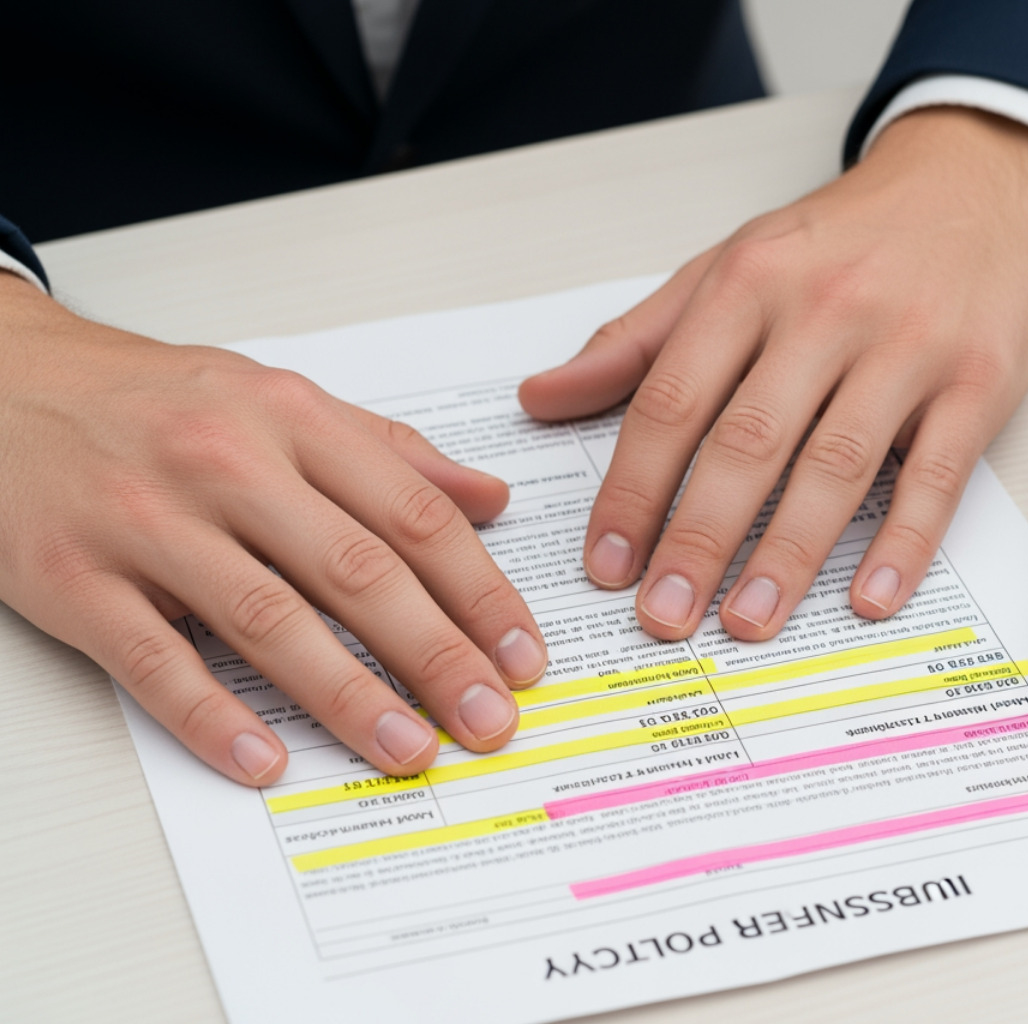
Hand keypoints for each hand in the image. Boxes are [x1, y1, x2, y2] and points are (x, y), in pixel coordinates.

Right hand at [0, 274, 546, 784]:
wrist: (2, 380)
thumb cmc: (155, 399)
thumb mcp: (280, 397)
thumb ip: (388, 451)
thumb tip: (490, 497)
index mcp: (291, 419)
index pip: (412, 513)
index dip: (479, 591)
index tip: (524, 653)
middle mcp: (226, 464)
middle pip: (355, 571)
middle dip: (436, 654)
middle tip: (489, 720)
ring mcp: (147, 522)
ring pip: (266, 619)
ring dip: (348, 695)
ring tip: (408, 749)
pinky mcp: (71, 578)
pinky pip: (152, 659)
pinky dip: (211, 715)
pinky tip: (265, 760)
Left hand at [520, 108, 1027, 639]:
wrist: (975, 181)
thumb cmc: (845, 239)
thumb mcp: (731, 265)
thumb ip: (639, 339)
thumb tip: (543, 398)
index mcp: (751, 284)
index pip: (673, 401)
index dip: (633, 490)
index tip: (608, 564)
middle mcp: (826, 312)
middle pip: (749, 441)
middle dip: (698, 538)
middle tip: (666, 614)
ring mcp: (908, 347)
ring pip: (837, 464)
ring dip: (788, 554)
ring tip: (748, 621)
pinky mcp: (978, 381)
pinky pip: (937, 474)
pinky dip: (904, 543)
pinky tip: (869, 597)